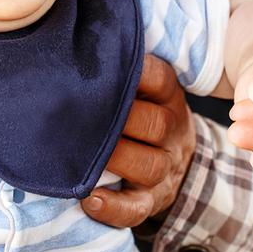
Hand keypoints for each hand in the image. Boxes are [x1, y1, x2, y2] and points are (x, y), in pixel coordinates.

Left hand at [81, 54, 195, 227]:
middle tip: (81, 113)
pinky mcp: (153, 199)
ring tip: (81, 154)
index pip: (159, 78)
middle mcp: (173, 129)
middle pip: (156, 123)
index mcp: (168, 95)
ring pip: (150, 165)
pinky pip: (138, 207)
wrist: (176, 156)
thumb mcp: (147, 86)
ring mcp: (166, 167)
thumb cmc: (143, 110)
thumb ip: (122, 68)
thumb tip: (76, 43)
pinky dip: (114, 208)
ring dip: (116, 158)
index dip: (134, 72)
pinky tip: (89, 200)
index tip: (102, 68)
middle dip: (120, 118)